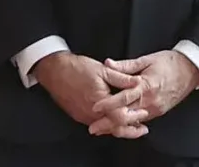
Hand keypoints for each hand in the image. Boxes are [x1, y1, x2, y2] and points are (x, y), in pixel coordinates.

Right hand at [33, 52, 147, 138]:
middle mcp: (90, 113)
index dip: (133, 117)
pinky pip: (97, 123)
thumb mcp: (104, 69)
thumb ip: (122, 78)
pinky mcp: (79, 115)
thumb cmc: (77, 69)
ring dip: (119, 127)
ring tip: (133, 125)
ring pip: (105, 128)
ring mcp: (83, 116)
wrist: (55, 71)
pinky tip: (115, 119)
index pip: (120, 117)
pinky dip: (108, 123)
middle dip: (129, 130)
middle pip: (113, 128)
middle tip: (141, 129)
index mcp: (98, 101)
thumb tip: (138, 82)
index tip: (144, 114)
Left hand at [89, 51, 198, 135]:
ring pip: (133, 121)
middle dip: (109, 123)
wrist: (192, 69)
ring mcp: (156, 108)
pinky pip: (142, 120)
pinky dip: (130, 122)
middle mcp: (151, 100)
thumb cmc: (171, 62)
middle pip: (126, 116)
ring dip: (118, 125)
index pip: (124, 98)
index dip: (108, 104)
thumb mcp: (148, 59)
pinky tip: (121, 124)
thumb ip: (126, 65)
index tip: (95, 107)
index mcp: (146, 85)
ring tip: (104, 127)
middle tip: (94, 127)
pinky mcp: (159, 111)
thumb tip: (108, 63)